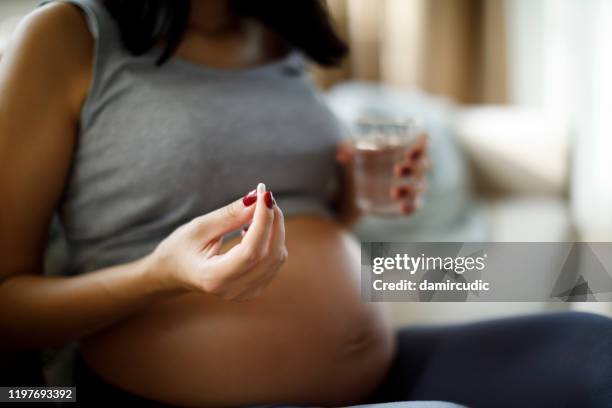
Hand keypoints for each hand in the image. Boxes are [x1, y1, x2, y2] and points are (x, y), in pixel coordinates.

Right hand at [146, 183, 286, 300]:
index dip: (263, 220)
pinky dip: (272, 240)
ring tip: (256, 211)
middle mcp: (233, 290)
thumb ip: (231, 215)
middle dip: (273, 221)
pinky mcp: (255, 289)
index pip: (252, 250)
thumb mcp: (200, 227)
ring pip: (277, 257)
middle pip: (270, 254)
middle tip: (265, 196)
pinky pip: (275, 261)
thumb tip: (258, 198)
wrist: (173, 273)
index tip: (264, 193)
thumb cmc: (181, 248)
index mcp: (214, 278)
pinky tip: (255, 229)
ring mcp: (246, 293)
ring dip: (275, 229)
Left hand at [337, 133, 430, 214]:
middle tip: (397, 169)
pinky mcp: (404, 203)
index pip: (421, 144)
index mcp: (403, 150)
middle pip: (425, 165)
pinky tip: (402, 207)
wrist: (351, 189)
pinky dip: (412, 207)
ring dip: (410, 188)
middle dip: (415, 167)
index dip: (421, 145)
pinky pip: (416, 206)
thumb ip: (346, 149)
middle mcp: (411, 168)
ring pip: (421, 186)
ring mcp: (410, 187)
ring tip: (393, 192)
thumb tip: (342, 154)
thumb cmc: (357, 162)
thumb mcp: (350, 153)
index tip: (410, 149)